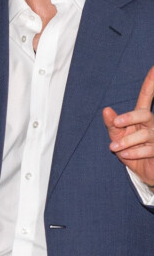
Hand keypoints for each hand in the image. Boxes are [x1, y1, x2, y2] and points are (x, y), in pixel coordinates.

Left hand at [103, 65, 153, 185]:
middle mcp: (151, 124)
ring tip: (114, 147)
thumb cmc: (129, 150)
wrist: (142, 173)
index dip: (151, 82)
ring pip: (144, 134)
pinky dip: (133, 152)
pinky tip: (126, 155)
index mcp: (140, 116)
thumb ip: (111, 124)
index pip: (147, 96)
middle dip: (129, 117)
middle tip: (116, 123)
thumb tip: (106, 109)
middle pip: (145, 114)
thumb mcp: (116, 136)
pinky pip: (148, 149)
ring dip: (126, 141)